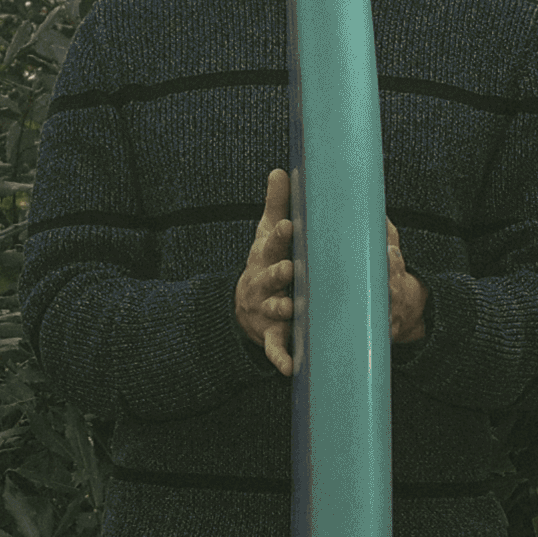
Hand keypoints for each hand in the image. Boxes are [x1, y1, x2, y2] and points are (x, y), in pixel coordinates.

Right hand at [235, 171, 430, 371]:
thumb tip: (281, 168)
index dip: (280, 236)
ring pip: (275, 310)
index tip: (288, 225)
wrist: (245, 307)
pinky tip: (289, 368)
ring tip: (292, 309)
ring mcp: (267, 311)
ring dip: (282, 310)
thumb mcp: (267, 236)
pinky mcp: (272, 336)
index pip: (274, 244)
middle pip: (273, 277)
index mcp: (267, 258)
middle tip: (291, 268)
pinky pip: (276, 348)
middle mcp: (265, 284)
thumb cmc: (266, 265)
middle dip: (280, 273)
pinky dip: (281, 358)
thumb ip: (276, 205)